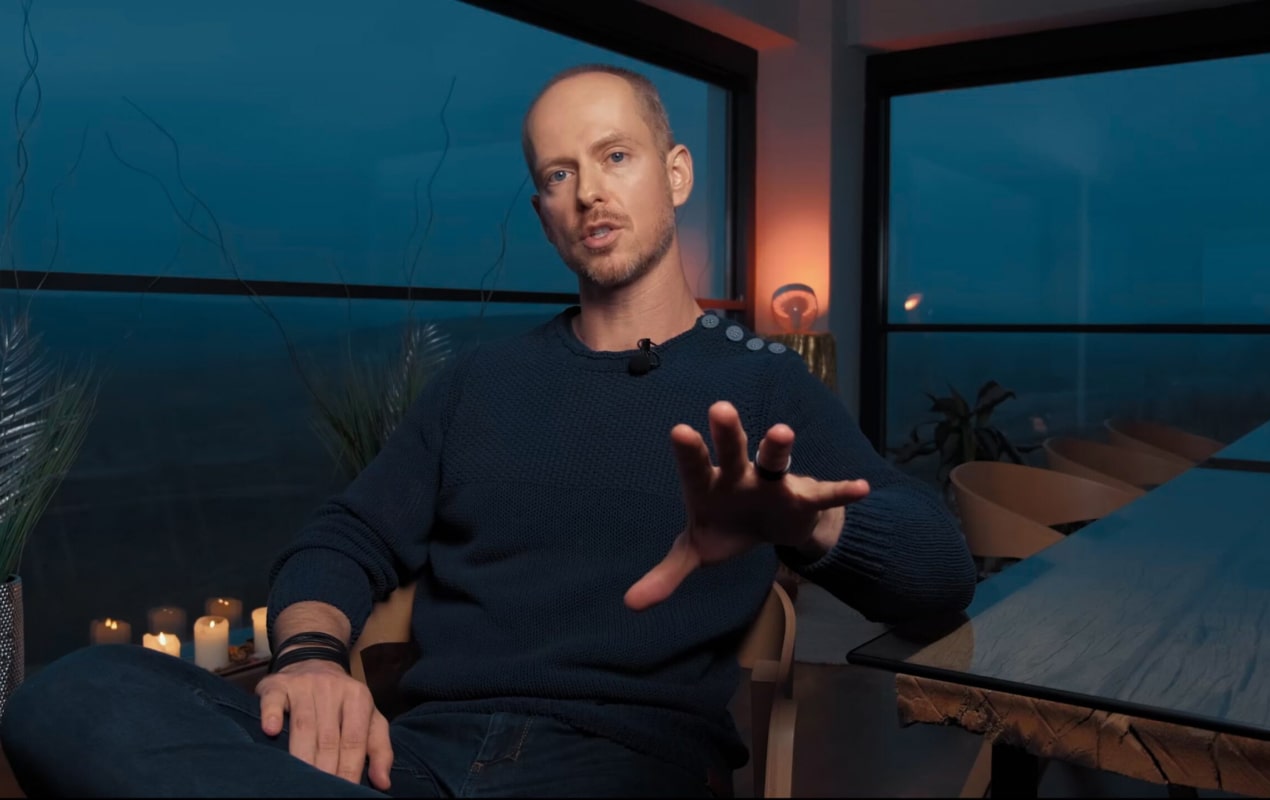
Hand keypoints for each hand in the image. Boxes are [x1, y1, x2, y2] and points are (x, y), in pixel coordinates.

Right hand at [256, 658, 392, 789]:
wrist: (314, 659)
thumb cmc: (343, 700)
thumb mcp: (369, 717)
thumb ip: (380, 749)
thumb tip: (383, 783)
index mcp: (358, 697)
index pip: (354, 740)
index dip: (348, 770)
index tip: (344, 791)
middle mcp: (332, 689)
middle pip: (328, 737)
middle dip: (324, 769)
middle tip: (320, 792)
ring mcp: (304, 685)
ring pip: (303, 725)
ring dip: (301, 755)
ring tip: (299, 780)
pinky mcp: (278, 684)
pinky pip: (274, 700)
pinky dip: (272, 715)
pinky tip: (271, 732)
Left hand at [625, 400, 869, 610]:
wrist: (768, 526)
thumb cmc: (725, 527)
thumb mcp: (695, 552)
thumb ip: (667, 573)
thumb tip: (630, 604)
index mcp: (708, 485)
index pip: (695, 467)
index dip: (689, 452)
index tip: (680, 430)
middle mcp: (740, 475)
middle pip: (733, 451)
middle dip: (728, 433)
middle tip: (720, 409)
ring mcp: (772, 483)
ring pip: (775, 460)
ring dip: (779, 447)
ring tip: (782, 432)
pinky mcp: (803, 497)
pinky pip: (823, 494)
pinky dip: (841, 492)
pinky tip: (859, 489)